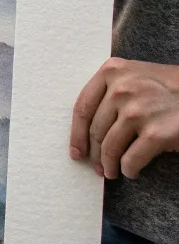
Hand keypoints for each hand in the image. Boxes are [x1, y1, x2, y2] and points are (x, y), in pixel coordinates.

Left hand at [70, 58, 178, 179]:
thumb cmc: (167, 86)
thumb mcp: (134, 75)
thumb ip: (110, 90)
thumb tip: (86, 129)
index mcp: (112, 71)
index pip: (83, 108)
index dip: (76, 134)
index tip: (76, 152)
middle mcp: (121, 89)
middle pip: (96, 131)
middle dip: (95, 154)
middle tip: (98, 167)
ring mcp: (138, 111)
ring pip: (110, 148)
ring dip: (110, 166)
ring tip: (113, 172)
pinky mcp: (156, 133)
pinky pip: (130, 160)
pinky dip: (129, 170)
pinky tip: (132, 171)